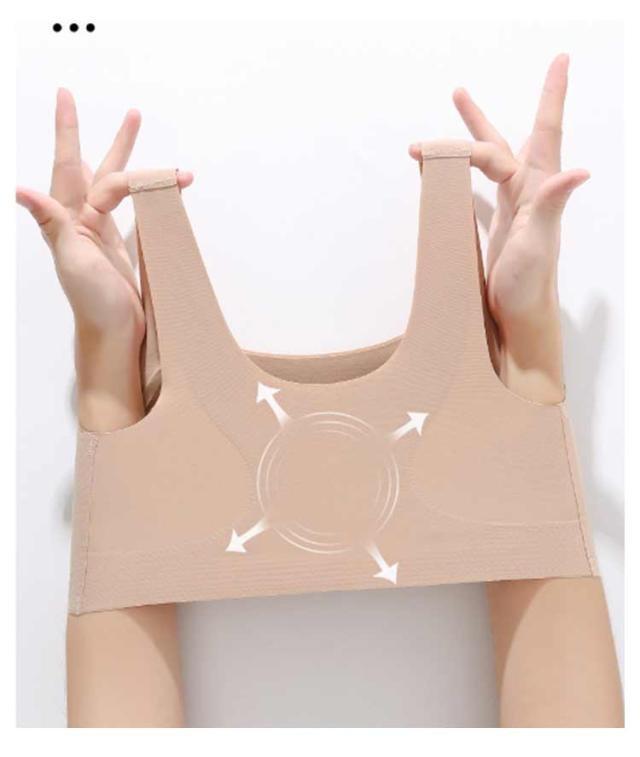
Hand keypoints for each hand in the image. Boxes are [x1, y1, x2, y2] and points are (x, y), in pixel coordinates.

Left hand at [16, 89, 192, 347]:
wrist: (115, 332)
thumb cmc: (92, 303)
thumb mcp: (70, 261)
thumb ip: (52, 224)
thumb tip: (21, 191)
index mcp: (70, 219)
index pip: (73, 167)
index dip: (67, 132)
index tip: (65, 98)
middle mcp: (86, 220)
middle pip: (102, 170)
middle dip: (118, 142)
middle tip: (133, 114)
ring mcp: (106, 233)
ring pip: (124, 189)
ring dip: (141, 167)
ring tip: (164, 157)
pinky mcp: (123, 247)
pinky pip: (141, 214)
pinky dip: (154, 199)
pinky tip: (165, 192)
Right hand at [410, 55, 588, 399]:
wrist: (519, 317)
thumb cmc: (529, 285)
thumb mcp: (539, 244)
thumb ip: (554, 204)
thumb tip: (579, 171)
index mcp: (537, 189)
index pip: (536, 135)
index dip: (549, 96)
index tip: (553, 63)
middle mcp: (528, 192)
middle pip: (505, 142)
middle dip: (480, 118)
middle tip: (459, 92)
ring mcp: (513, 207)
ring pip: (490, 162)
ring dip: (470, 140)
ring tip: (451, 118)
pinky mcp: (500, 224)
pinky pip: (480, 189)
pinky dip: (465, 175)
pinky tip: (455, 174)